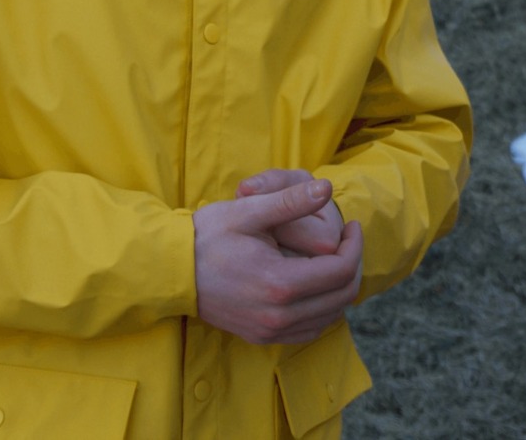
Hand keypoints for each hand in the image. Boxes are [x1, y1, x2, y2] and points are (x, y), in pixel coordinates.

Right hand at [194, 178, 363, 344]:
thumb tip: (327, 188)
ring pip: (329, 316)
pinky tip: (317, 284)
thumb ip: (290, 200)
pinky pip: (309, 330)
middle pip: (342, 296)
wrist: (170, 271)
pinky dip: (323, 309)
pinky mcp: (261, 336)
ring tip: (335, 258)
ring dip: (340, 288)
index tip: (351, 225)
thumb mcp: (248, 210)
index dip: (355, 245)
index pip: (341, 271)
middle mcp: (277, 315)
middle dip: (353, 264)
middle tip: (348, 241)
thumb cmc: (207, 236)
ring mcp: (269, 330)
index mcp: (279, 284)